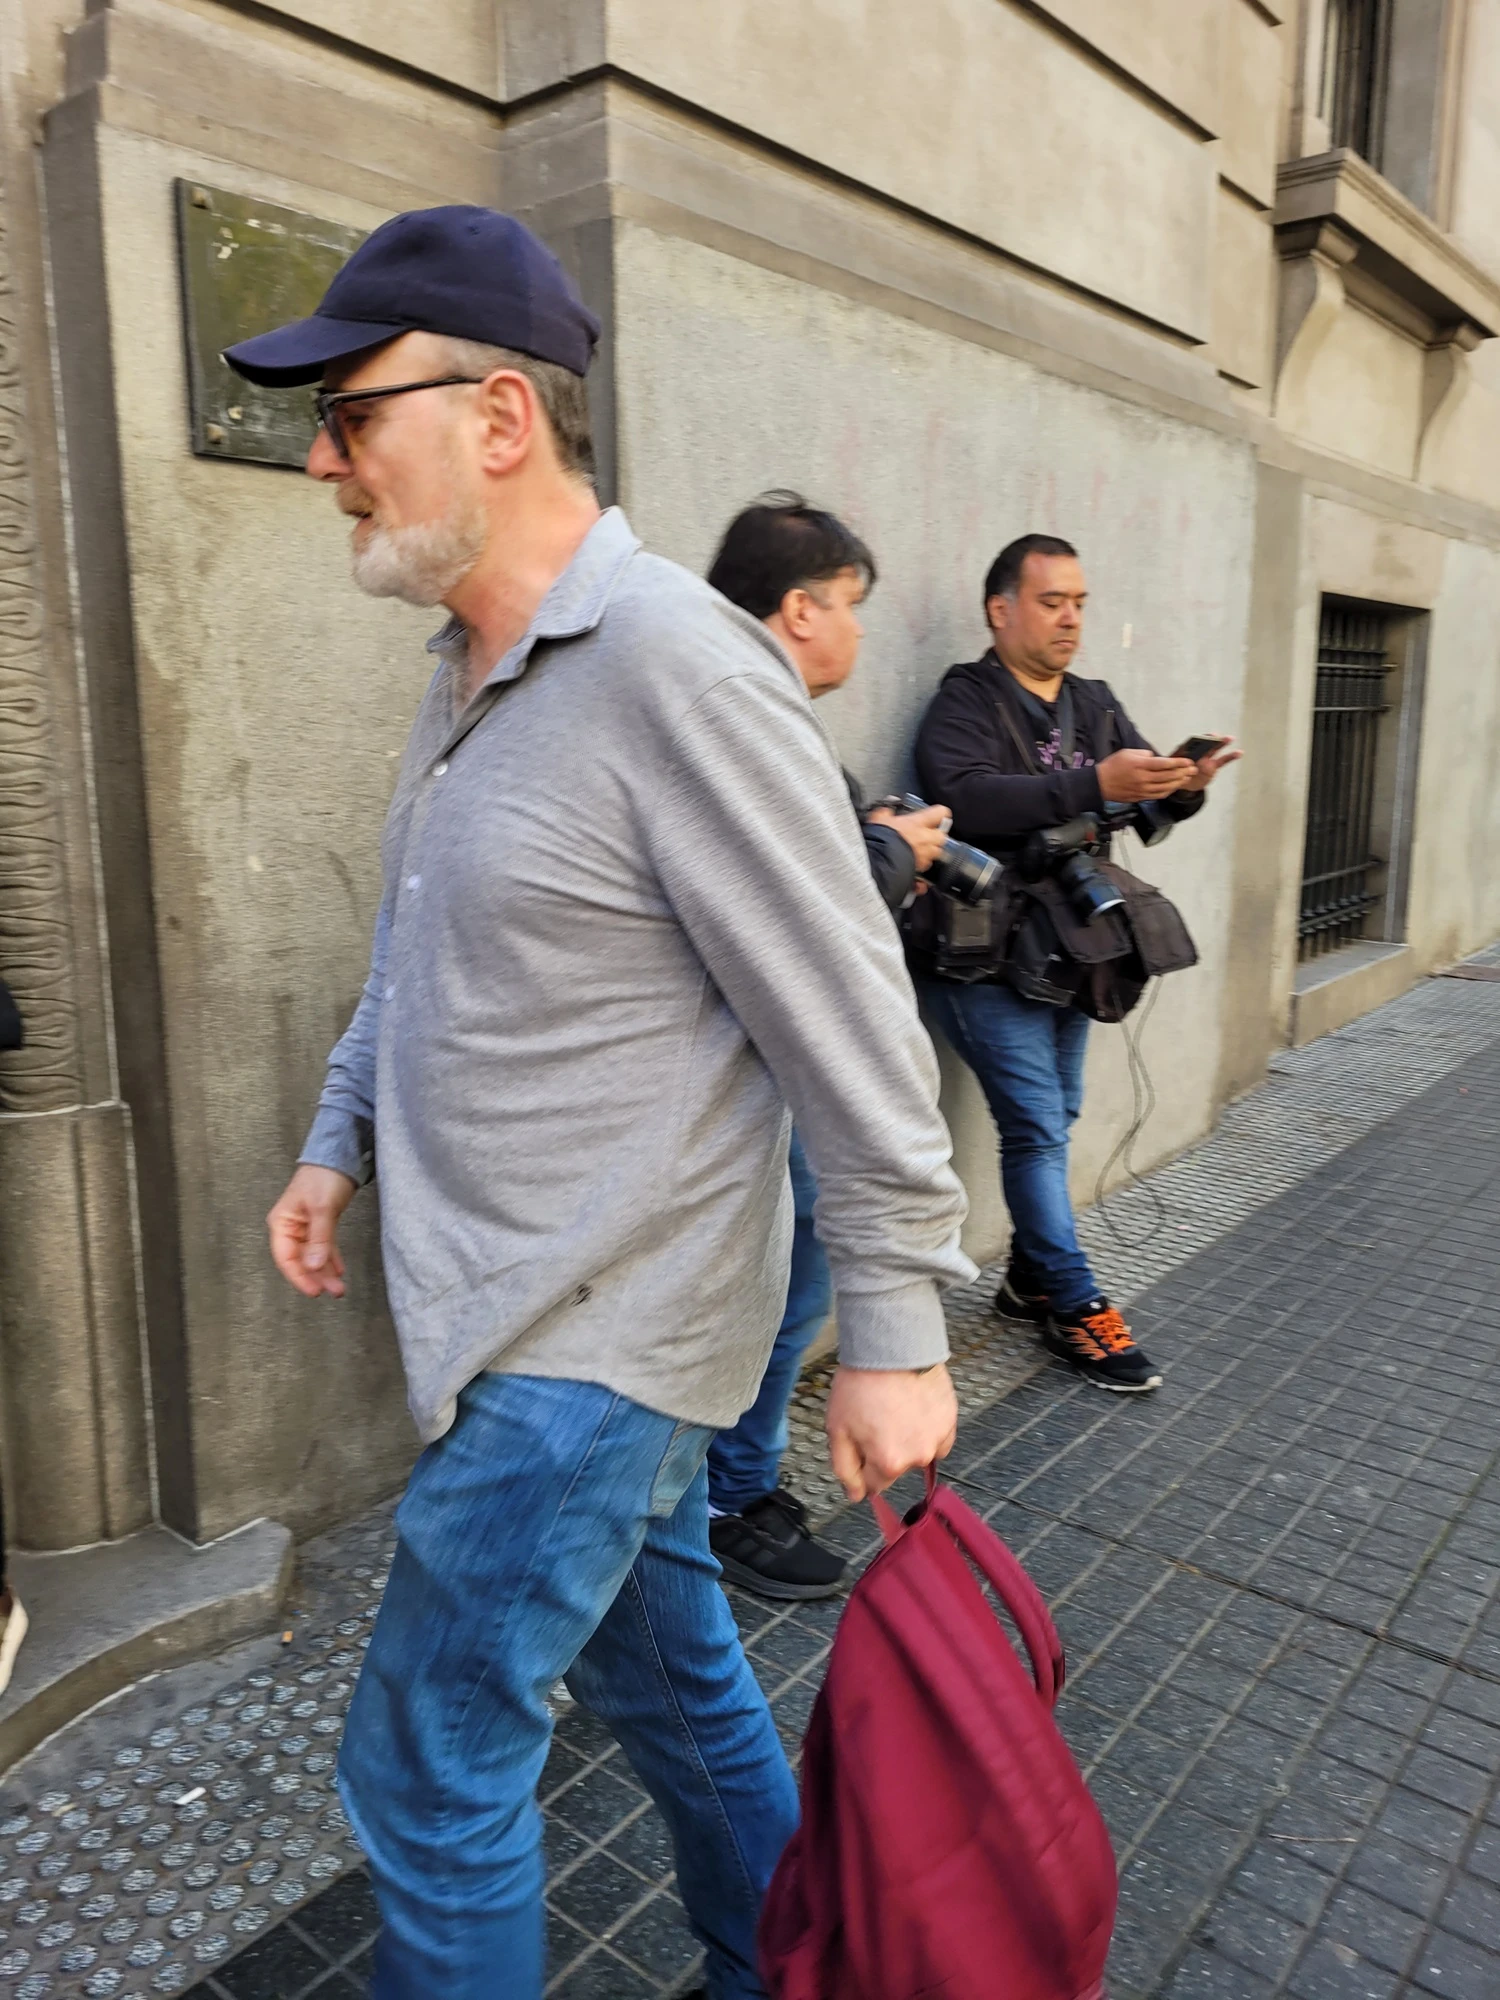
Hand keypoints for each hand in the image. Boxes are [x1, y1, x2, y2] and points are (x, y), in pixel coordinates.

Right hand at [268, 1164, 357, 1297]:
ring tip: (339, 1287)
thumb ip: (320, 1237)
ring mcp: (304, 1226)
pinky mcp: (319, 1223)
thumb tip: (315, 1266)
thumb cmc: (324, 1176)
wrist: (341, 1154)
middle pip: (299, 1260)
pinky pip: (322, 1247)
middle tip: (333, 1291)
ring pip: (312, 1256)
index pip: (286, 1258)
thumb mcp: (322, 1208)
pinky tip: (339, 1270)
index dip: (299, 1277)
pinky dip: (330, 1259)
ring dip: (325, 1272)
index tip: (314, 1291)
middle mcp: (290, 1227)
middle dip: (316, 1277)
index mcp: (282, 1222)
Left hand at [825, 1363, 958, 1500]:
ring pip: (917, 1452)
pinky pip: (938, 1438)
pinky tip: (914, 1408)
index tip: (860, 1442)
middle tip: (874, 1418)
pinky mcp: (951, 1420)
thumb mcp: (838, 1429)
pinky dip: (927, 1429)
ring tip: (895, 1408)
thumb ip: (845, 1469)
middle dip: (884, 1450)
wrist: (891, 1347)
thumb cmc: (861, 1383)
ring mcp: (937, 1439)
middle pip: (896, 1466)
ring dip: (907, 1439)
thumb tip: (856, 1496)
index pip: (874, 1485)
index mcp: (888, 1463)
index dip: (863, 1464)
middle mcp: (917, 1457)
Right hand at [866, 803, 951, 873]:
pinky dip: (921, 868)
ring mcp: (925, 856)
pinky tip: (912, 866)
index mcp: (918, 823)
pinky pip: (926, 868)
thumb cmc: (879, 840)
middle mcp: (925, 839)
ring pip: (936, 853)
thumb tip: (885, 812)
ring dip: (929, 852)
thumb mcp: (878, 819)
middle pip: (942, 836)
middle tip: (924, 835)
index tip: (935, 816)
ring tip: (917, 852)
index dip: (939, 814)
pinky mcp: (921, 870)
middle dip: (935, 836)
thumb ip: (885, 813)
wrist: (877, 863)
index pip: (940, 813)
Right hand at [1095, 748, 1197, 802]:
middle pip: (1168, 776)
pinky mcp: (1141, 797)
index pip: (1164, 764)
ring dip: (1178, 783)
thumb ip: (1144, 754)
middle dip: (1183, 773)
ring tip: (1187, 778)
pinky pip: (1158, 795)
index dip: (1178, 763)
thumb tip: (1156, 758)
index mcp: (1140, 765)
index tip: (1188, 761)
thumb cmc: (1112, 766)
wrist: (1099, 784)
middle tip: (1193, 770)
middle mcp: (1143, 778)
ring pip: (1165, 787)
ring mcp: (1142, 789)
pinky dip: (1168, 791)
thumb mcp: (1127, 752)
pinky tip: (1174, 787)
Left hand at [1174, 739, 1241, 793]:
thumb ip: (1176, 766)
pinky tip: (1240, 752)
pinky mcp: (1213, 766)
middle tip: (1215, 735)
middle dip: (1209, 739)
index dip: (1195, 741)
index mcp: (1185, 751)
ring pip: (1214, 749)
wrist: (1183, 785)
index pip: (1190, 743)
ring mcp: (1206, 758)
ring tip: (1230, 738)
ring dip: (1222, 743)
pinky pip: (1222, 760)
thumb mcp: (1172, 771)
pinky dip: (1231, 756)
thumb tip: (1177, 763)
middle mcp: (1196, 752)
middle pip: (1204, 744)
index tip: (1199, 739)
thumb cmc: (1176, 774)